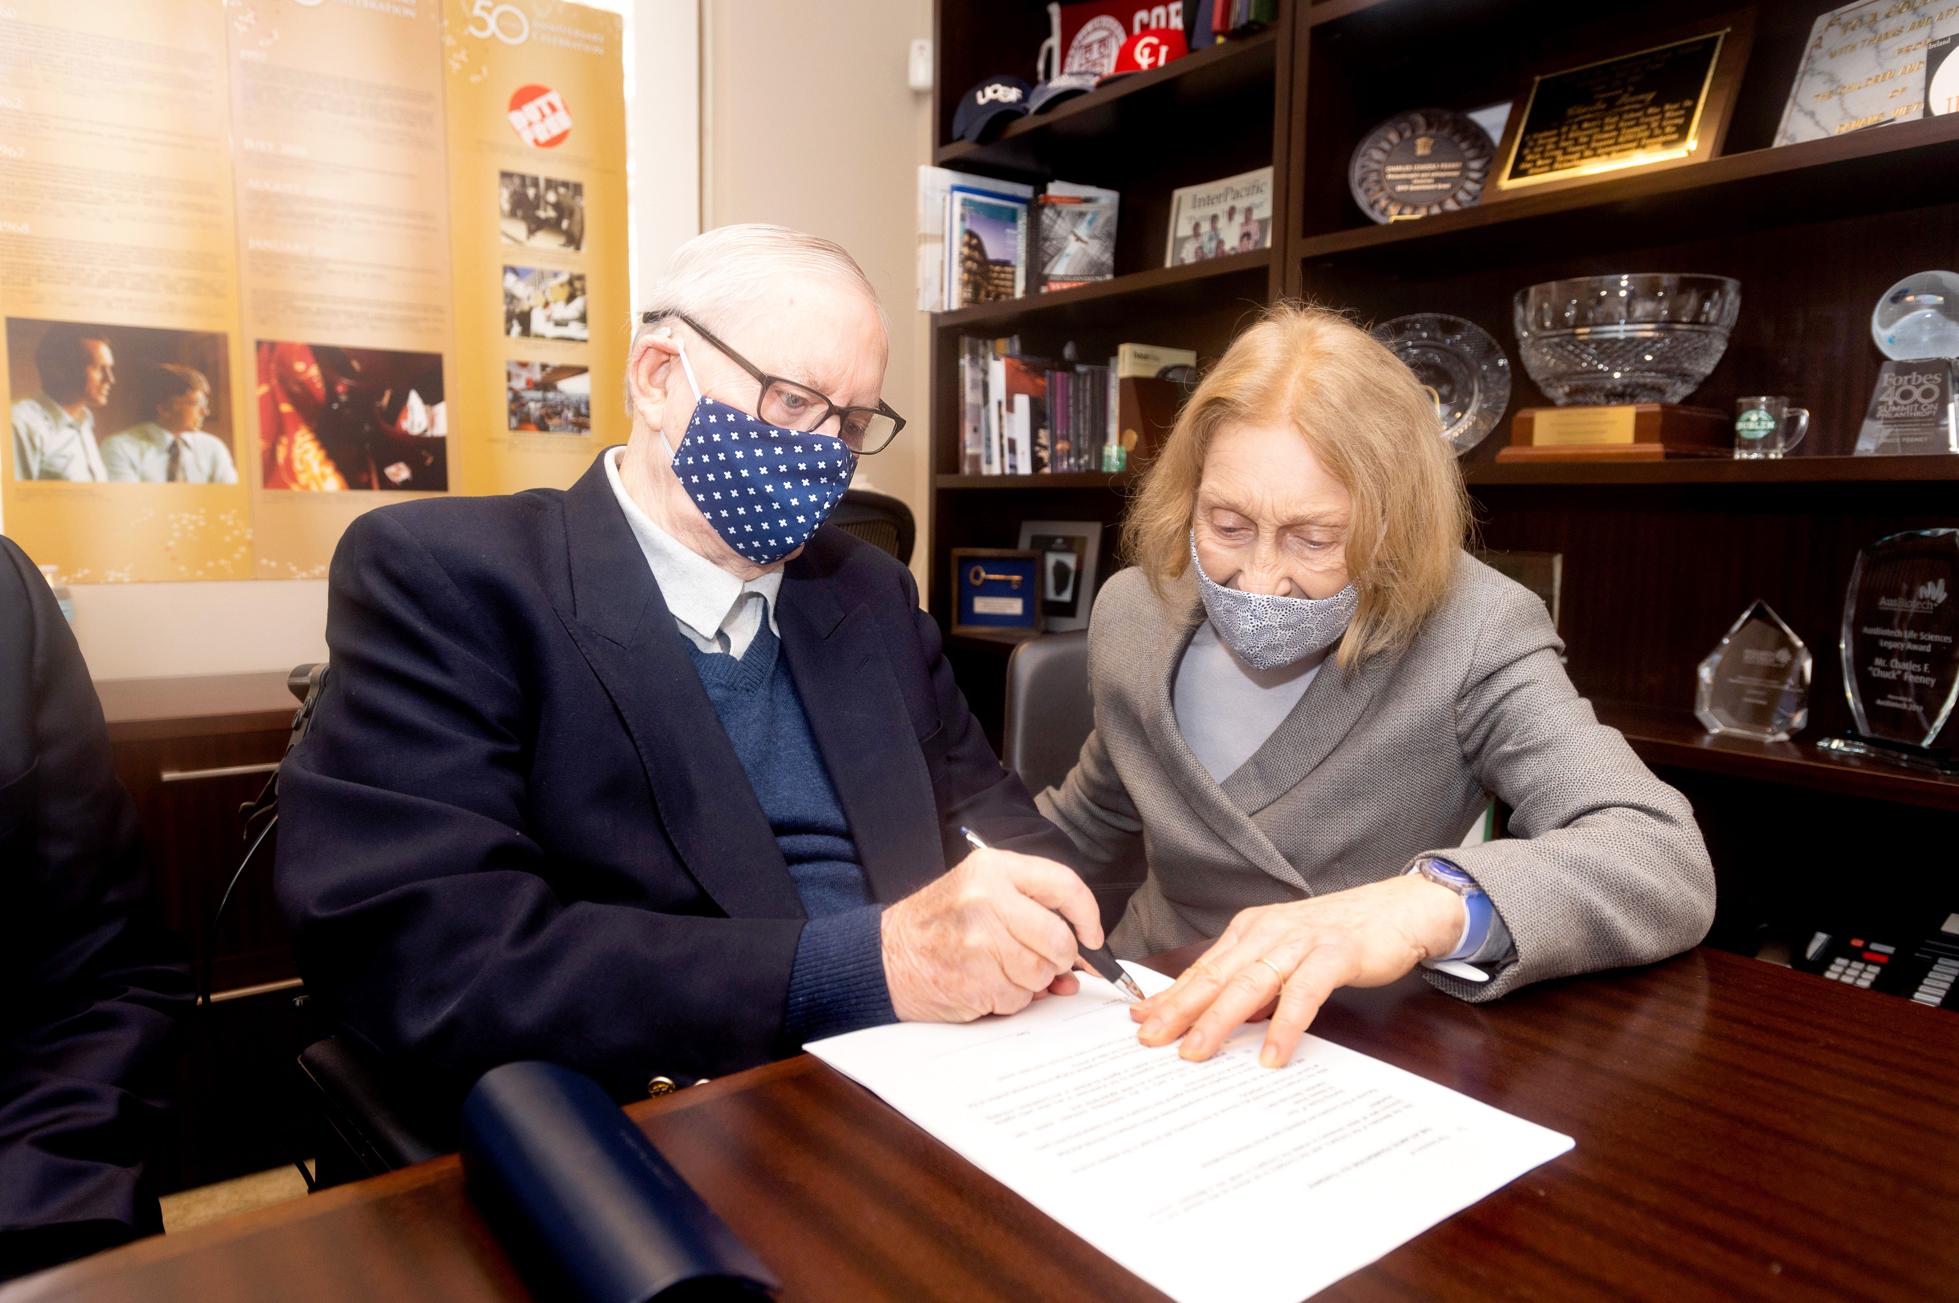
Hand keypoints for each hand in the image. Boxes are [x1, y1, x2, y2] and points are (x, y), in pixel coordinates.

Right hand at [882, 848, 1102, 1021]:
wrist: (885, 956)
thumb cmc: (936, 925)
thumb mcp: (979, 892)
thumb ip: (1032, 910)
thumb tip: (1082, 955)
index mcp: (993, 869)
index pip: (1064, 885)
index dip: (1088, 916)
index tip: (1091, 937)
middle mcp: (987, 899)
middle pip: (1059, 939)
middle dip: (1059, 959)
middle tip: (1042, 961)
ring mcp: (980, 941)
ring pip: (1042, 974)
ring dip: (1030, 982)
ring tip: (999, 969)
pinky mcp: (975, 979)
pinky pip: (1019, 999)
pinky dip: (1009, 999)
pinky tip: (983, 983)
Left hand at [1132, 875, 1464, 1067]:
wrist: (1400, 908)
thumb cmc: (1343, 934)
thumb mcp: (1289, 954)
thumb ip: (1258, 983)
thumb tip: (1226, 1020)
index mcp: (1252, 929)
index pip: (1203, 967)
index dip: (1171, 995)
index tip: (1141, 1018)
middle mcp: (1269, 930)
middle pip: (1216, 975)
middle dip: (1179, 1009)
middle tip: (1150, 1037)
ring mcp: (1301, 941)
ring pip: (1250, 983)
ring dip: (1220, 1020)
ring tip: (1197, 1052)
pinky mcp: (1335, 954)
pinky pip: (1303, 994)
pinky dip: (1284, 1025)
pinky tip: (1272, 1054)